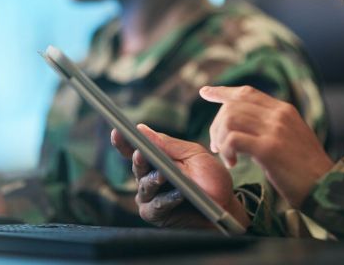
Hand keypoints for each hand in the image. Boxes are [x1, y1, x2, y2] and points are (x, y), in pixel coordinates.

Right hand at [111, 124, 249, 229]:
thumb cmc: (210, 180)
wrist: (226, 208)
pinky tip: (179, 194)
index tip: (117, 131)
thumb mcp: (194, 155)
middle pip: (138, 166)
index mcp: (156, 160)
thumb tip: (141, 128)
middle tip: (141, 153)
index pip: (135, 149)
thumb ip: (168, 145)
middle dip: (139, 160)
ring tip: (163, 175)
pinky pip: (156, 206)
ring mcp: (151, 197)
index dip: (124, 142)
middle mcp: (149, 178)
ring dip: (154, 180)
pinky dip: (167, 200)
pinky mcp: (157, 215)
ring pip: (145, 186)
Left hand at [200, 85, 333, 206]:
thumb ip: (271, 127)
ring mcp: (275, 130)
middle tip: (217, 146)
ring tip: (225, 155)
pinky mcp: (270, 148)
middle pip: (233, 105)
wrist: (329, 187)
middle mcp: (279, 115)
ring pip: (229, 119)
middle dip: (217, 125)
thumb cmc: (307, 170)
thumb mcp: (291, 138)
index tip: (206, 92)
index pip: (247, 93)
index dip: (223, 91)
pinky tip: (232, 163)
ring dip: (220, 137)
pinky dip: (226, 150)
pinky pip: (233, 139)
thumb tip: (244, 127)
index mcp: (284, 110)